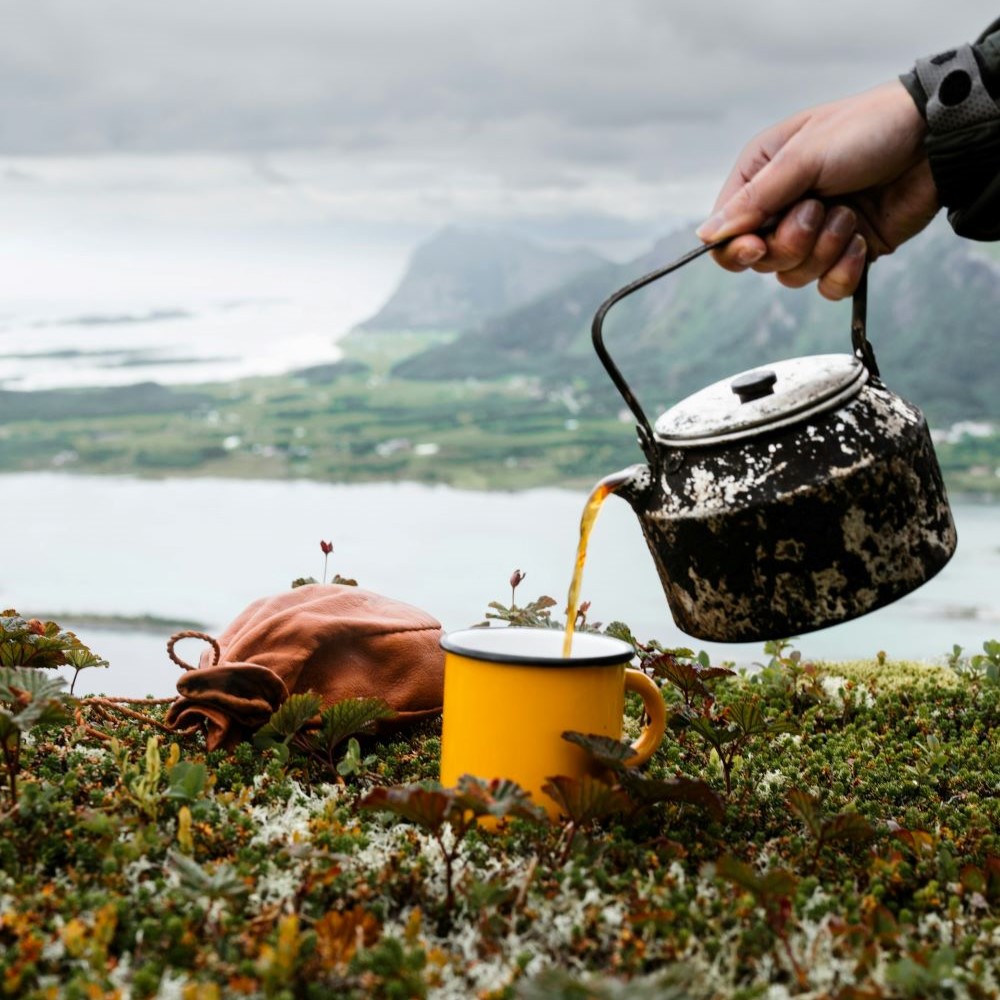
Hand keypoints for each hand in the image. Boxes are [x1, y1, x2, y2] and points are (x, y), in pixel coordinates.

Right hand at [697, 81, 939, 298]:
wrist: (935, 141)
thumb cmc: (868, 130)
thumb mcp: (803, 156)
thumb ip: (754, 200)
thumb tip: (707, 236)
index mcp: (761, 179)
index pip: (725, 233)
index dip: (736, 248)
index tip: (757, 244)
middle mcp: (782, 209)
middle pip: (759, 261)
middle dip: (792, 242)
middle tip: (819, 210)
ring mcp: (813, 235)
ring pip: (792, 276)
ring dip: (824, 249)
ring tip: (850, 213)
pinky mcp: (843, 255)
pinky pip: (826, 287)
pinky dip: (845, 269)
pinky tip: (861, 241)